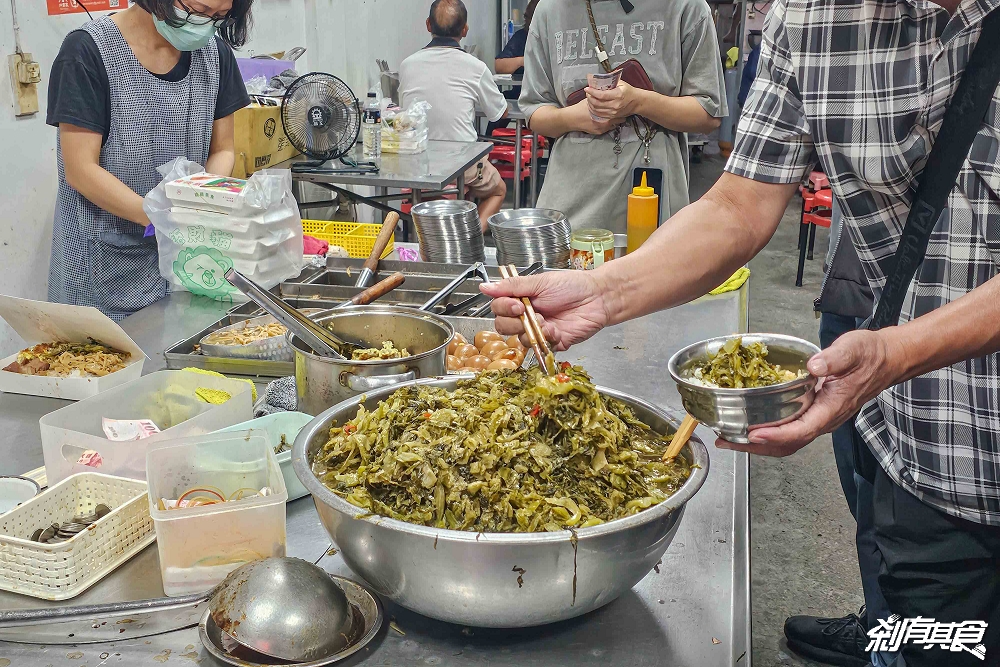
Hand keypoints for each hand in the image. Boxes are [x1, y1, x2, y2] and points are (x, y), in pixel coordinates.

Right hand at [479, 271, 612, 350]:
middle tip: (530, 314)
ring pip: (520, 340)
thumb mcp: (540, 282)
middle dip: (514, 323)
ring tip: (547, 323)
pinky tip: (557, 330)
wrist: (598, 297)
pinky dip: (547, 340)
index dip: (503, 309)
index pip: (498, 308)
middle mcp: (527, 316)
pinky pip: (541, 348)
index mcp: (521, 299)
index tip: (517, 305)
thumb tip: (485, 287)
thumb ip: (512, 287)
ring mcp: (539, 331)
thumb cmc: (572, 285)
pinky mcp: (553, 342)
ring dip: (531, 332)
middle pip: (503, 327)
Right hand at [565, 99, 623, 134]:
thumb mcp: (591, 100)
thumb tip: (605, 92)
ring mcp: (603, 128)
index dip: (622, 107)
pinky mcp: (600, 132)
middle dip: (621, 115)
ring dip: (616, 120)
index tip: (624, 105)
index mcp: (604, 112)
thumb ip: (599, 98)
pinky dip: (610, 125)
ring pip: (614, 124)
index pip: (618, 110)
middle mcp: (605, 121)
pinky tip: (611, 122)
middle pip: (618, 119)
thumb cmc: (580, 108)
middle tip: (624, 112)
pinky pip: (609, 129)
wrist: (572, 119)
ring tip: (618, 117)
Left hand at [586, 80, 640, 121]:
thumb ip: (610, 81)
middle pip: (597, 103)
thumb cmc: (628, 91)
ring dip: (590, 104)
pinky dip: (594, 110)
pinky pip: (600, 115)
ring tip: (589, 98)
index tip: (587, 89)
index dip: (592, 92)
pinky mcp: (612, 116)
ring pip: (597, 110)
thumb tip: (599, 78)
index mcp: (617, 95)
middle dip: (589, 98)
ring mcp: (613, 112)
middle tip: (587, 93)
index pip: (601, 95)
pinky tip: (592, 105)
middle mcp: (615, 105)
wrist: (636, 102)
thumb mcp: (621, 83)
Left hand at [717, 329, 904, 456]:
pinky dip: (767, 434)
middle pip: (788, 444)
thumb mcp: (853, 350)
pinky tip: (750, 428)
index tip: (754, 433)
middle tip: (727, 442)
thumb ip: (834, 358)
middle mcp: (825, 420)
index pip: (801, 429)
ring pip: (787, 442)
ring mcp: (820, 420)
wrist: (886, 360)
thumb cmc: (870, 355)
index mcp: (832, 407)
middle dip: (756, 446)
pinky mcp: (814, 415)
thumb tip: (814, 366)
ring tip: (730, 439)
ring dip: (758, 444)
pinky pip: (789, 432)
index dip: (776, 434)